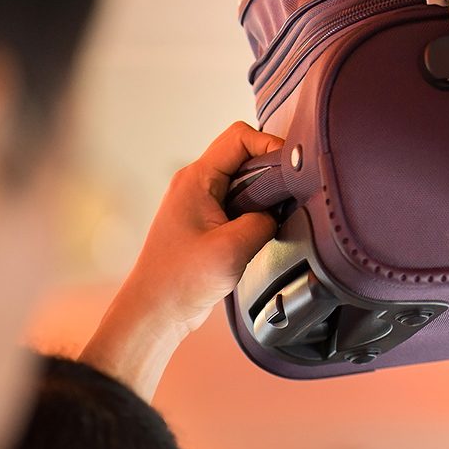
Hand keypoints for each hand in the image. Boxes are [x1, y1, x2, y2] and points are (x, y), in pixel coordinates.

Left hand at [81, 123, 282, 398]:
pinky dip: (256, 212)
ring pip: (244, 181)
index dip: (269, 144)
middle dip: (271, 172)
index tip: (291, 165)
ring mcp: (201, 203)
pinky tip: (263, 232)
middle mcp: (196, 184)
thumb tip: (279, 213)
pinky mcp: (208, 222)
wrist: (157, 310)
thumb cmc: (180, 281)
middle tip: (290, 194)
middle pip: (244, 156)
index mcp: (195, 179)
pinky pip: (239, 203)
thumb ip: (263, 222)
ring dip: (264, 195)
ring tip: (276, 216)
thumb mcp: (232, 248)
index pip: (238, 137)